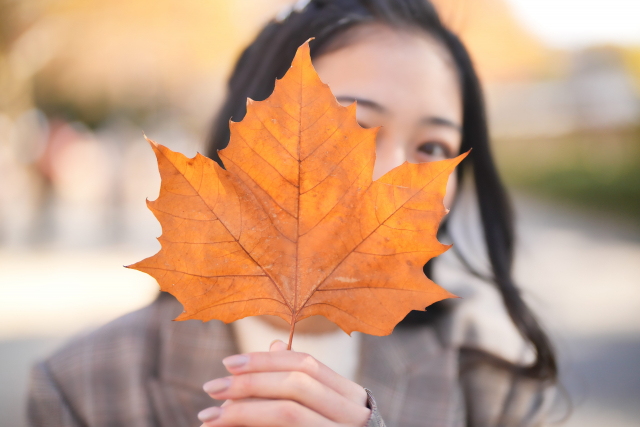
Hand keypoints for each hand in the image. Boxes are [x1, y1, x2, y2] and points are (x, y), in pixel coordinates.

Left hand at [198, 340, 370, 426]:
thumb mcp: (318, 406)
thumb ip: (297, 380)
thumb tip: (276, 344)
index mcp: (351, 396)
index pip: (306, 364)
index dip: (265, 360)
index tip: (228, 363)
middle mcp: (354, 415)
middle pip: (296, 385)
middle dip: (250, 382)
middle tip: (211, 387)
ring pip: (288, 412)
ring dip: (243, 411)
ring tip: (209, 417)